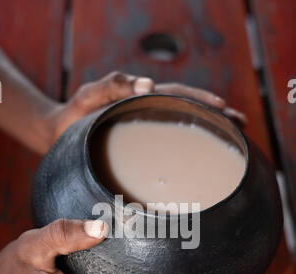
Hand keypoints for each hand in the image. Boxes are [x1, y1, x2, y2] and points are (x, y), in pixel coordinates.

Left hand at [47, 72, 246, 147]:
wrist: (58, 134)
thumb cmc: (72, 115)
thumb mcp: (88, 96)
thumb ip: (111, 86)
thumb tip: (148, 83)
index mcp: (142, 99)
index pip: (179, 97)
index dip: (203, 102)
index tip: (225, 110)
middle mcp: (148, 113)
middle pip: (189, 112)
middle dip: (216, 117)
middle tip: (241, 126)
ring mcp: (145, 131)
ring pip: (182, 129)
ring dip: (207, 132)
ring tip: (232, 140)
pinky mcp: (139, 149)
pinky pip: (167, 147)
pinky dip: (186, 151)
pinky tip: (198, 163)